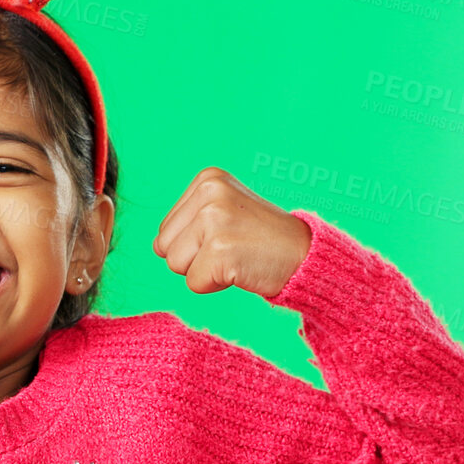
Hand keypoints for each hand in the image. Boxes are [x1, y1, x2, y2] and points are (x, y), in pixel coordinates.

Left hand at [152, 167, 311, 296]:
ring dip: (203, 271)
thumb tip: (157, 246)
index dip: (195, 244)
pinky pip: (194, 283)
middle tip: (232, 248)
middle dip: (193, 258)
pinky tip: (242, 268)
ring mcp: (214, 217)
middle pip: (164, 246)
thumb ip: (189, 219)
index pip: (166, 229)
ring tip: (236, 256)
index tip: (230, 235)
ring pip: (175, 265)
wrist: (306, 256)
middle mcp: (209, 191)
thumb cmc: (263, 240)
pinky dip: (216, 285)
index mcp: (207, 178)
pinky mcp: (219, 248)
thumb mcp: (226, 209)